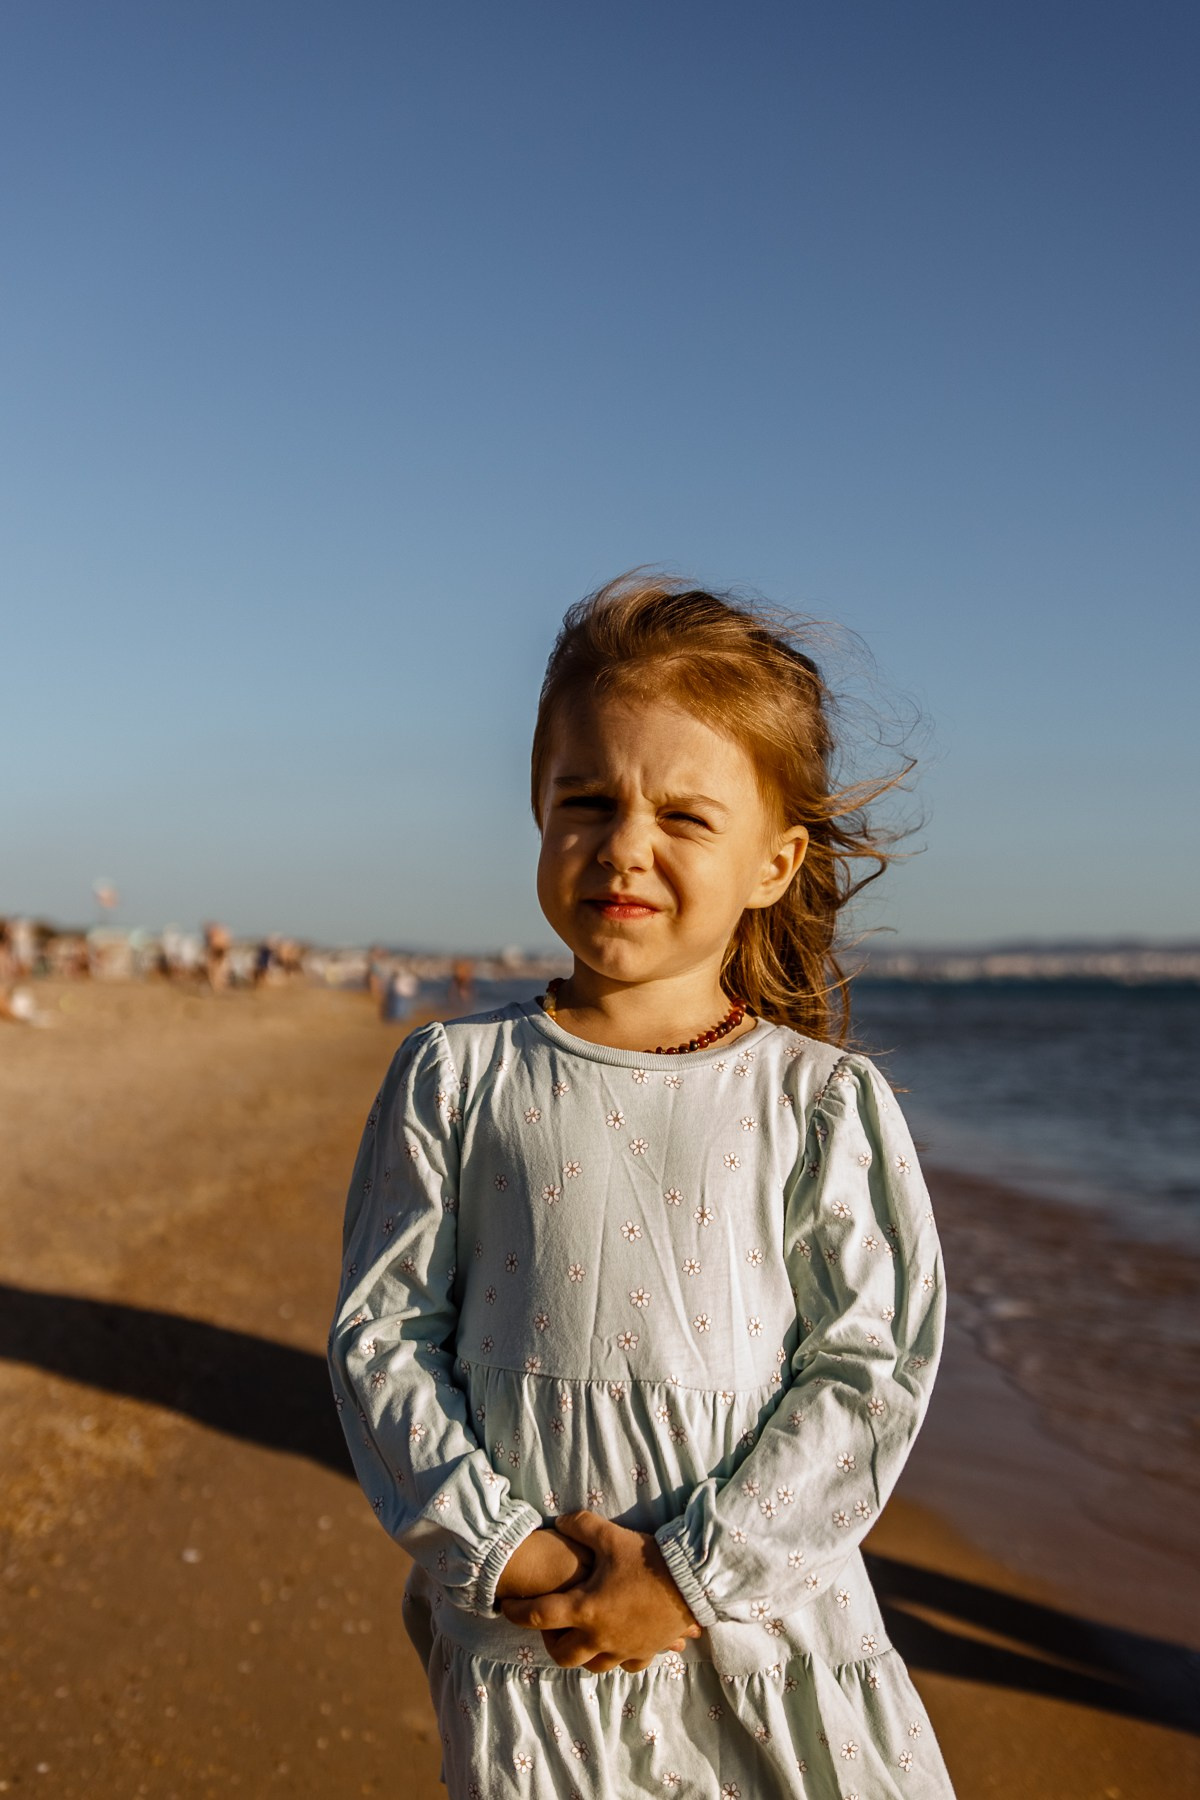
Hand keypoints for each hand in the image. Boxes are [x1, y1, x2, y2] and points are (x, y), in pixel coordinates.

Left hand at [499, 1510, 701, 1672]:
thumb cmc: (648, 1558)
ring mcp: (622, 1649)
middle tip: (551, 1624)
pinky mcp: (644, 1652)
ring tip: (582, 1632)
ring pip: (591, 1665)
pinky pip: (622, 1665)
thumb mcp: (610, 1535)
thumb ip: (580, 1526)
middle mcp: (599, 1636)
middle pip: (561, 1654)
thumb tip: (559, 1522)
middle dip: (549, 1641)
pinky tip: (617, 1639)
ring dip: (581, 1652)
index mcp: (585, 1609)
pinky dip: (614, 1656)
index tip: (505, 1607)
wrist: (691, 1582)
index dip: (516, 1612)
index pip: (538, 1616)